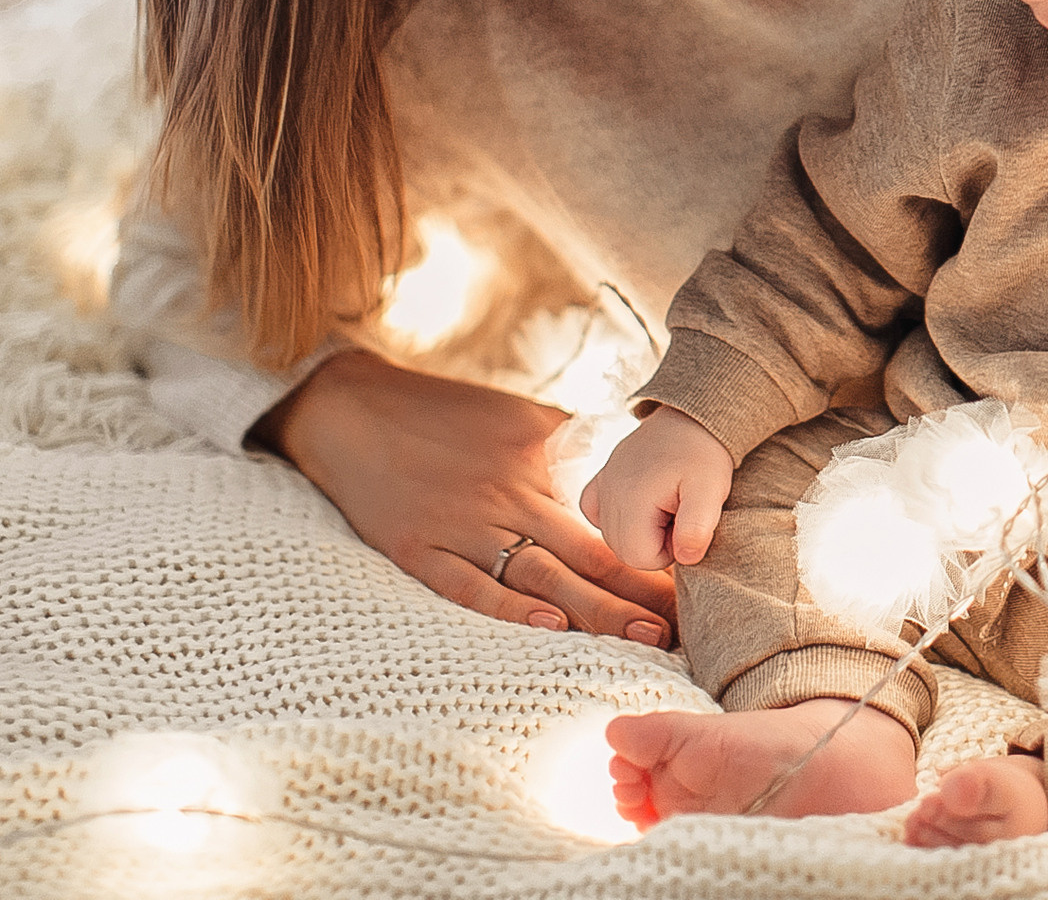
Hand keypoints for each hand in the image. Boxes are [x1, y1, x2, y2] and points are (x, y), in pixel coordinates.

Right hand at [257, 347, 676, 643]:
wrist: (353, 411)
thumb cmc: (444, 414)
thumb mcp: (520, 418)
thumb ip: (569, 447)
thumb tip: (621, 469)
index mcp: (537, 463)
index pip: (610, 517)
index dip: (653, 553)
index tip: (694, 582)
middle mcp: (507, 496)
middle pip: (587, 552)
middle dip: (640, 592)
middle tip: (688, 626)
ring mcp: (462, 526)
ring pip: (541, 575)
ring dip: (595, 610)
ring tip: (643, 637)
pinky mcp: (419, 549)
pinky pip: (468, 586)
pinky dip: (509, 607)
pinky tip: (551, 626)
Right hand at [579, 406, 735, 569]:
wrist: (695, 416)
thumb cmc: (704, 455)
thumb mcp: (711, 490)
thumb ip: (698, 527)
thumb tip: (685, 558)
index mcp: (631, 499)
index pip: (640, 558)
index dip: (670, 551)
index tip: (687, 525)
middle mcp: (607, 492)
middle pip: (623, 549)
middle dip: (655, 543)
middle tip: (679, 513)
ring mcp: (601, 483)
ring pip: (611, 535)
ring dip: (640, 531)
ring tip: (667, 505)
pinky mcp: (601, 477)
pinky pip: (596, 512)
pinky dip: (617, 516)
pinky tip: (642, 503)